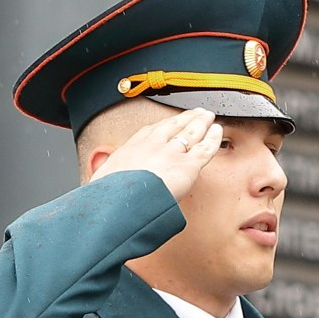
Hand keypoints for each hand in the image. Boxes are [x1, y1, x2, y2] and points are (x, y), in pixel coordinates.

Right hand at [95, 107, 223, 202]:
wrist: (120, 204)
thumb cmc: (108, 197)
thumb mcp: (100, 180)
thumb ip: (105, 173)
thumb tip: (100, 175)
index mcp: (131, 148)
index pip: (151, 131)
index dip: (164, 126)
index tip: (170, 122)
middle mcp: (152, 145)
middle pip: (174, 126)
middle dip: (186, 118)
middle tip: (195, 113)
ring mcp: (170, 154)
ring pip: (191, 133)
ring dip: (201, 123)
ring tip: (208, 116)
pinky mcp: (186, 167)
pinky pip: (204, 149)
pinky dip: (213, 138)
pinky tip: (218, 131)